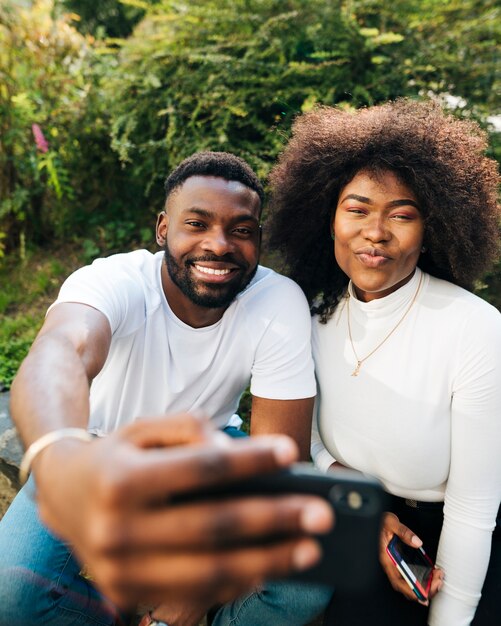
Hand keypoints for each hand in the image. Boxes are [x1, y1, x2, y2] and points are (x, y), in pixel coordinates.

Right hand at [32, 413, 333, 609]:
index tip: (291, 453)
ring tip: (308, 550)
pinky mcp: (126, 593)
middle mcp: (117, 529)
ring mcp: (120, 570)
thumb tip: (235, 452)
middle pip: (212, 527)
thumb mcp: (144, 427)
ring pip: (208, 571)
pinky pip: (192, 594)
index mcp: (121, 480)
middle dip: (274, 521)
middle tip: (321, 515)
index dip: (249, 461)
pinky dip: (236, 583)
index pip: (200, 469)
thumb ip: (190, 429)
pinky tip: (270, 568)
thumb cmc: (116, 455)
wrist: (62, 494)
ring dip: (266, 563)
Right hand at [379, 512, 443, 604]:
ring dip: (424, 585)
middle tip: (437, 584)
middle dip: (423, 589)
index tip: (423, 595)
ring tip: (437, 579)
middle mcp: (390, 564)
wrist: (378, 520)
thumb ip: (403, 532)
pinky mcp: (400, 562)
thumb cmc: (381, 523)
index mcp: (386, 558)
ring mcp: (395, 565)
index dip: (410, 590)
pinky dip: (422, 578)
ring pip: (409, 582)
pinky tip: (432, 575)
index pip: (397, 580)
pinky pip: (411, 575)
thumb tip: (417, 542)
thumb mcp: (391, 523)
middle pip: (405, 586)